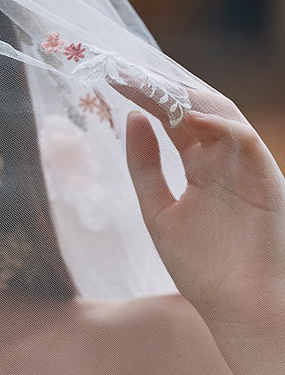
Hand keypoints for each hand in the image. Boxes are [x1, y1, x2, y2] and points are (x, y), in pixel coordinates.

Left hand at [122, 81, 284, 342]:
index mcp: (202, 166)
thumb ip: (145, 168)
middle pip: (194, 107)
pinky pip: (242, 138)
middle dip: (161, 86)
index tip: (111, 78)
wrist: (239, 307)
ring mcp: (245, 165)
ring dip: (184, 95)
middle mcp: (224, 158)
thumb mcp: (158, 212)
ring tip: (146, 81)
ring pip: (220, 112)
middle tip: (123, 68)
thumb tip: (131, 118)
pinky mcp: (265, 177)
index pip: (173, 118)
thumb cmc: (203, 268)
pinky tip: (185, 117)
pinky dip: (215, 123)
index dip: (146, 96)